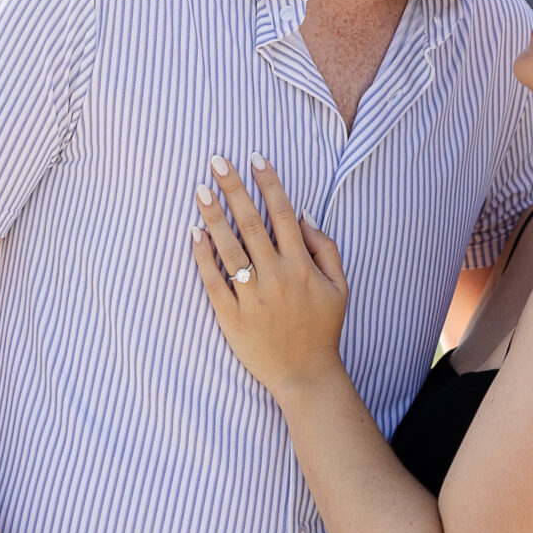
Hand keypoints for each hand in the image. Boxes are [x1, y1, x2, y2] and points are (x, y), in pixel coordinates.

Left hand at [191, 154, 347, 401]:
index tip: (255, 157)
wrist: (305, 374)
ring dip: (214, 216)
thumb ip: (325, 248)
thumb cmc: (322, 327)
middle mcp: (277, 277)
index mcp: (302, 266)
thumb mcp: (339, 286)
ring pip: (230, 248)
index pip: (283, 214)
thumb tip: (304, 213)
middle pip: (252, 223)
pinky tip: (194, 232)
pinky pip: (213, 281)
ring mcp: (252, 297)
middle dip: (234, 188)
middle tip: (216, 160)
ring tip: (200, 188)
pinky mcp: (232, 317)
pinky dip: (203, 256)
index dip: (269, 183)